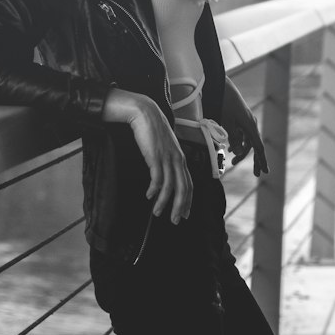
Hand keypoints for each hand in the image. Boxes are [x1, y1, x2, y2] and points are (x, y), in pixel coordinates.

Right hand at [103, 90, 191, 222]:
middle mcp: (177, 160)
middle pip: (183, 189)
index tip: (185, 214)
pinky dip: (155, 190)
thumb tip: (163, 174)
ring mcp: (167, 158)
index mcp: (181, 158)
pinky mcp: (156, 156)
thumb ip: (167, 159)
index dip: (188, 201)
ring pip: (170, 187)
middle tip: (175, 221)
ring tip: (158, 213)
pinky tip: (150, 196)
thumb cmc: (152, 130)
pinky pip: (158, 178)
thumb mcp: (164, 147)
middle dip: (180, 207)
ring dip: (164, 202)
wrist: (145, 113)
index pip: (189, 184)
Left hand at [221, 78, 268, 176]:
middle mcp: (251, 124)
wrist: (222, 85)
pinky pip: (243, 134)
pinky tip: (231, 148)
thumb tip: (239, 152)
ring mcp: (247, 121)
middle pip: (255, 146)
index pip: (258, 147)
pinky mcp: (241, 118)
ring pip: (247, 140)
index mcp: (250, 125)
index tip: (265, 171)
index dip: (261, 160)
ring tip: (233, 160)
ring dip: (242, 151)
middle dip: (255, 160)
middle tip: (257, 174)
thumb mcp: (227, 122)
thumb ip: (233, 138)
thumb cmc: (224, 103)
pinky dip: (238, 142)